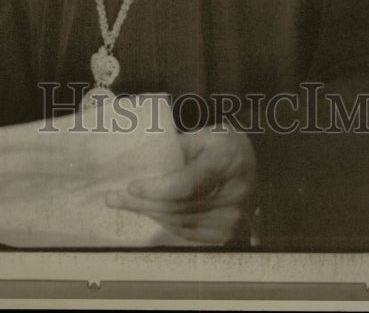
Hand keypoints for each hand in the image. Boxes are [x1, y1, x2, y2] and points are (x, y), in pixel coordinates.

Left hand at [105, 124, 256, 244]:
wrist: (255, 165)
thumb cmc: (224, 143)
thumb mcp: (205, 134)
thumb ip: (178, 145)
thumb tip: (144, 159)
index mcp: (226, 161)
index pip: (187, 183)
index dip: (158, 189)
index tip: (132, 186)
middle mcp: (233, 194)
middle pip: (178, 206)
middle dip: (142, 203)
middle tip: (112, 198)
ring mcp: (232, 219)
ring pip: (180, 222)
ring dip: (148, 214)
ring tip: (122, 204)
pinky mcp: (228, 234)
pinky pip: (188, 232)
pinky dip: (164, 222)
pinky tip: (147, 212)